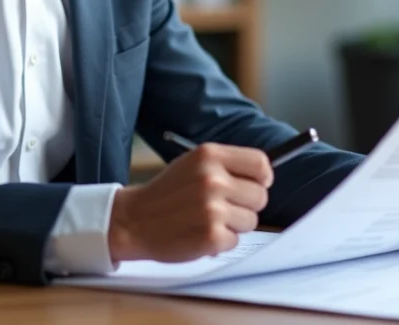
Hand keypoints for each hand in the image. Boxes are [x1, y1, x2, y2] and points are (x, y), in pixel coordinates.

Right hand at [108, 142, 272, 262]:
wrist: (134, 220)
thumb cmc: (168, 192)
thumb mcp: (194, 163)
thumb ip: (226, 165)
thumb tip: (265, 176)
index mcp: (210, 155)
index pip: (260, 163)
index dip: (262, 178)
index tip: (255, 185)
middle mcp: (213, 179)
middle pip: (260, 196)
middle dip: (246, 205)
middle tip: (222, 207)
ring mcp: (213, 209)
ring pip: (251, 221)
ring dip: (234, 225)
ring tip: (207, 220)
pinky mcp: (211, 236)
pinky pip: (235, 240)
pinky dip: (221, 241)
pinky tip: (201, 233)